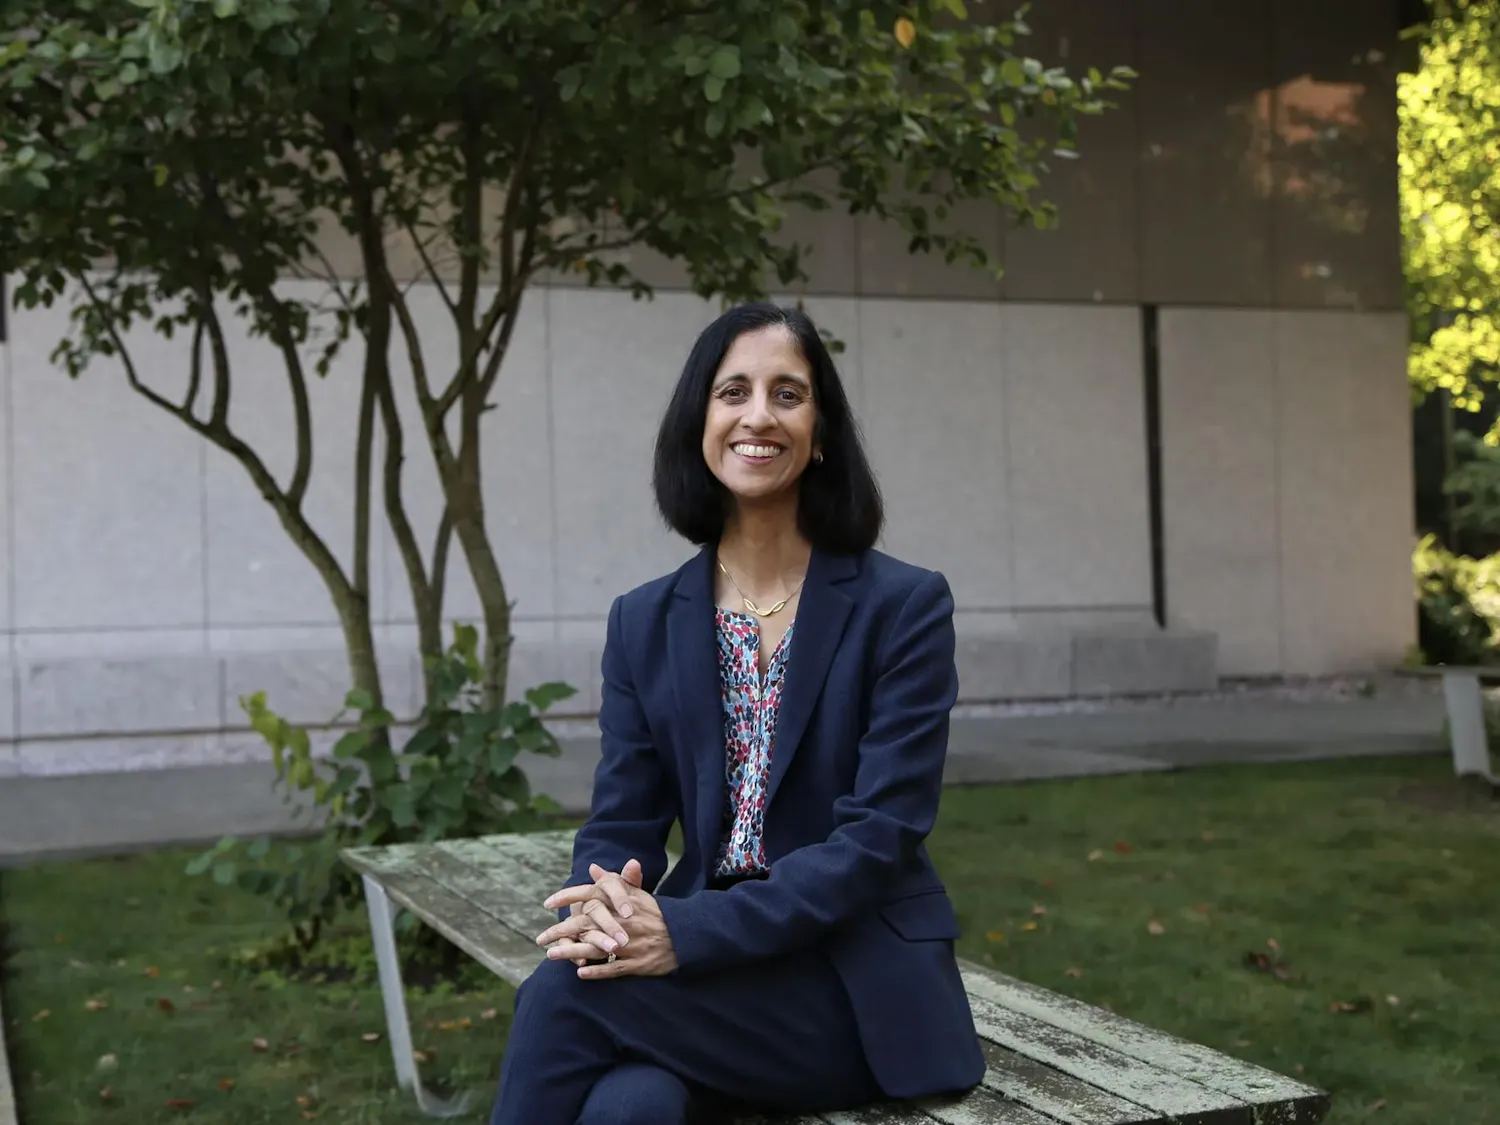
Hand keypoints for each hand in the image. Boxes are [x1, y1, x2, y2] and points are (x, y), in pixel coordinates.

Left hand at [538, 861, 677, 978]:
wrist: (684, 935)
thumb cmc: (655, 913)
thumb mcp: (636, 893)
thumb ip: (614, 881)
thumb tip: (593, 868)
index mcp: (622, 903)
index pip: (589, 896)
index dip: (567, 898)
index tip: (547, 903)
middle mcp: (623, 922)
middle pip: (586, 926)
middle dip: (560, 932)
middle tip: (540, 938)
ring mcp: (630, 944)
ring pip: (595, 948)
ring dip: (572, 953)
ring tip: (551, 956)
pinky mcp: (637, 963)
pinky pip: (613, 968)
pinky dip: (596, 971)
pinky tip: (580, 974)